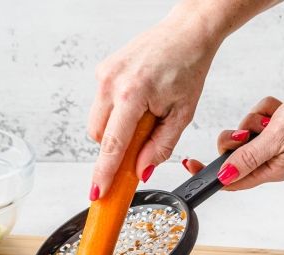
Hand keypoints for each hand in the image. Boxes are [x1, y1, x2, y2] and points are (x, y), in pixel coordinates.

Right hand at [87, 9, 222, 198]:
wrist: (185, 33)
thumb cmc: (187, 68)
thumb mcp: (182, 114)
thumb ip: (161, 146)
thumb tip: (142, 170)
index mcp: (132, 94)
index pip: (112, 144)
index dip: (103, 173)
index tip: (96, 192)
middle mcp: (111, 83)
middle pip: (98, 136)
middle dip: (114, 147)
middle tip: (141, 141)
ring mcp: (103, 74)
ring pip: (96, 122)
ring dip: (115, 129)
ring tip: (142, 115)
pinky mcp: (102, 70)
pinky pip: (101, 105)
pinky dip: (116, 112)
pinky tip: (137, 101)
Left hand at [183, 78, 283, 189]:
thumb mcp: (276, 138)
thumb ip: (249, 158)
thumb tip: (225, 175)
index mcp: (272, 170)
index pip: (232, 180)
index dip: (210, 174)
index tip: (190, 164)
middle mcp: (272, 161)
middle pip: (234, 154)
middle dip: (236, 138)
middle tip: (247, 131)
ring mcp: (275, 145)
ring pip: (244, 134)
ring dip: (253, 121)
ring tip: (272, 118)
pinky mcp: (278, 130)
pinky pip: (257, 120)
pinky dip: (264, 111)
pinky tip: (279, 110)